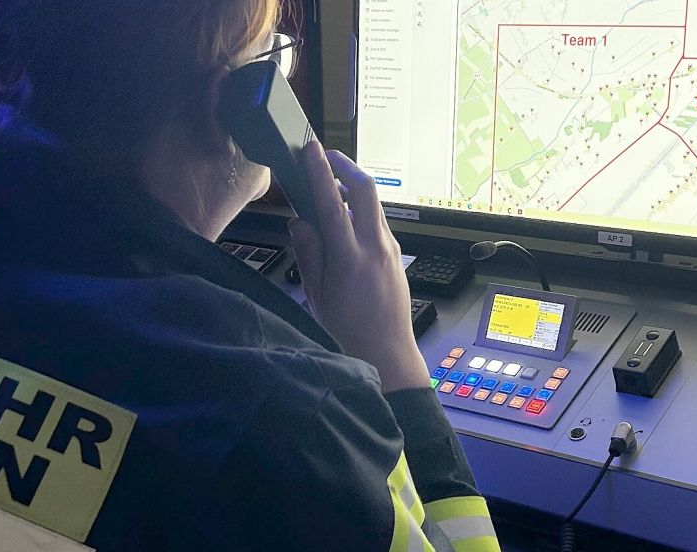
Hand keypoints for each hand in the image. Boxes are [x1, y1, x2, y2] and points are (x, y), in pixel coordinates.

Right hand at [288, 142, 428, 392]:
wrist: (388, 355)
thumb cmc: (347, 332)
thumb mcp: (317, 295)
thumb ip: (309, 254)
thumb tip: (299, 221)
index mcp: (350, 257)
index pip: (333, 204)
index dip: (320, 173)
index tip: (312, 151)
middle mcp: (375, 247)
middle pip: (366, 190)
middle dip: (346, 166)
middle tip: (326, 156)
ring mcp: (390, 250)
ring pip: (374, 205)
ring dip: (353, 188)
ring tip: (330, 186)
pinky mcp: (397, 256)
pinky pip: (378, 223)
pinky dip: (361, 211)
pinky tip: (346, 220)